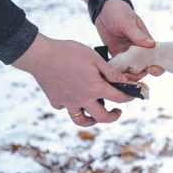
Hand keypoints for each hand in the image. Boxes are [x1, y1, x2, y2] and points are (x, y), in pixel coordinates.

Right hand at [12, 33, 135, 125]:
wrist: (40, 54)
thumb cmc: (68, 52)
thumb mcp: (94, 58)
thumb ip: (110, 72)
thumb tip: (124, 80)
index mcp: (95, 89)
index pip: (118, 98)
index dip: (128, 98)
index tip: (131, 97)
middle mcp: (82, 100)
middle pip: (102, 118)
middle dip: (113, 117)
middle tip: (117, 112)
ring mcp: (67, 102)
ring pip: (81, 120)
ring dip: (92, 121)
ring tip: (96, 115)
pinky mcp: (55, 100)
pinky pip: (64, 109)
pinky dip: (71, 107)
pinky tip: (74, 99)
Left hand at [80, 0, 162, 77]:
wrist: (103, 9)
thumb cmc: (119, 12)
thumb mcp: (128, 22)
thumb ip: (138, 35)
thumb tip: (152, 44)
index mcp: (146, 42)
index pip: (156, 57)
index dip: (157, 66)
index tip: (150, 70)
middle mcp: (139, 50)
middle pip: (144, 68)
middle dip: (140, 75)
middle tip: (130, 76)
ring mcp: (128, 53)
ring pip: (132, 70)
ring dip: (128, 75)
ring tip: (120, 76)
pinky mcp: (117, 55)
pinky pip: (119, 67)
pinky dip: (117, 71)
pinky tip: (112, 73)